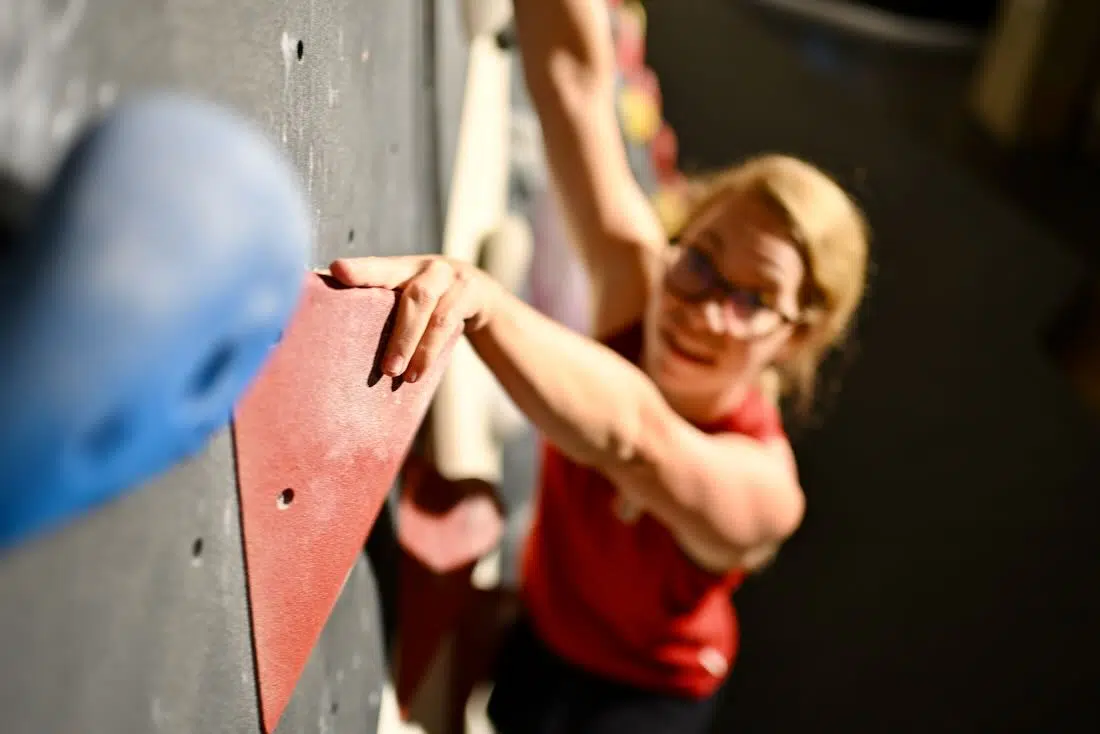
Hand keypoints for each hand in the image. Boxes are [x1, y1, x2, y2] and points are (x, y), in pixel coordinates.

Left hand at [329, 255, 498, 382]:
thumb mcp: (410, 293)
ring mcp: (454, 279)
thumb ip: (384, 304)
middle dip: (400, 331)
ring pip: (435, 315)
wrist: (481, 293)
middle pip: (416, 295)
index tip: (336, 270)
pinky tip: (418, 373)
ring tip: (395, 375)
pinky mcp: (471, 295)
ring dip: (415, 347)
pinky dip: (430, 351)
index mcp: (405, 266)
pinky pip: (449, 325)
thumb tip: (339, 340)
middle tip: (384, 365)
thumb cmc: (430, 300)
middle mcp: (429, 267)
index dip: (361, 269)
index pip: (381, 266)